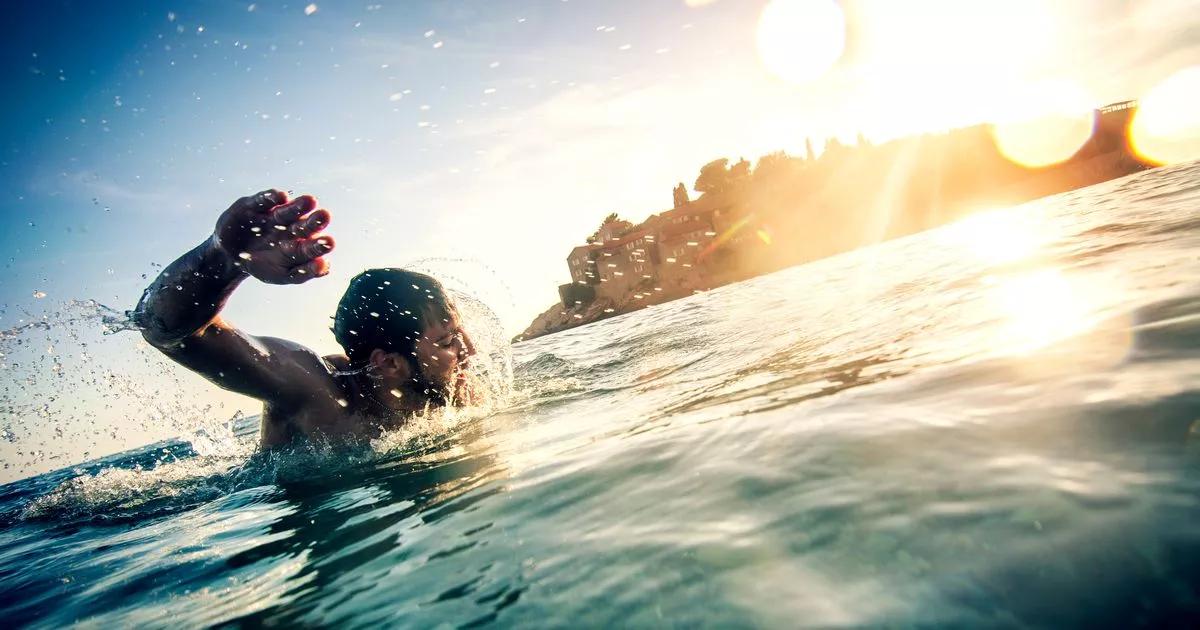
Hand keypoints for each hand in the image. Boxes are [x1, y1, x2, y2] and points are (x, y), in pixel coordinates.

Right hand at [213, 189, 335, 284]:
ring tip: (310, 201)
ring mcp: (273, 216)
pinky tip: (281, 196)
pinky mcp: (254, 205)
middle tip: (325, 216)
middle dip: (314, 222)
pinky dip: (271, 197)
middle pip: (304, 226)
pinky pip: (263, 200)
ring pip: (287, 211)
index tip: (329, 243)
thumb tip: (326, 266)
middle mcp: (291, 228)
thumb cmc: (263, 265)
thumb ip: (304, 272)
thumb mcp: (282, 274)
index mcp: (300, 245)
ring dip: (298, 206)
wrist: (230, 255)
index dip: (319, 245)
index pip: (312, 246)